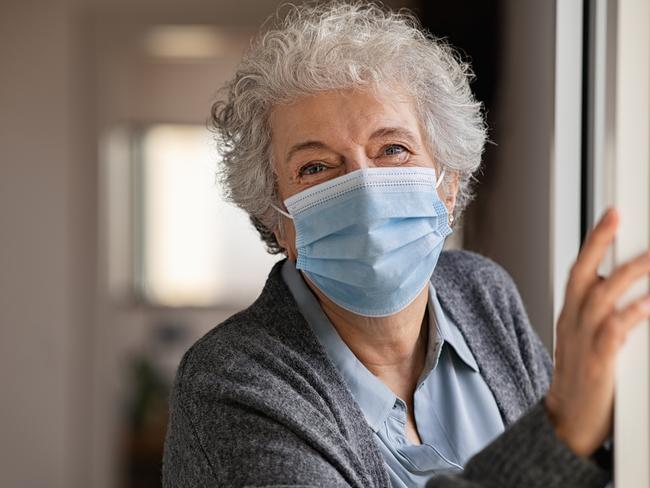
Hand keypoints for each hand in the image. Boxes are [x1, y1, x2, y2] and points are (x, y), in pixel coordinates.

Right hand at [544, 207, 649, 456]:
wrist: (568, 421)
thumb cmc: (582, 381)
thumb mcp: (584, 340)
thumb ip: (601, 314)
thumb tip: (625, 290)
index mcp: (570, 316)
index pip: (579, 271)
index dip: (594, 242)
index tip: (612, 216)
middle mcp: (573, 324)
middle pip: (582, 275)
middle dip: (599, 243)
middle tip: (618, 217)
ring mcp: (582, 342)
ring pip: (600, 299)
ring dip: (626, 275)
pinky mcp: (597, 364)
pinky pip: (613, 333)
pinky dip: (629, 315)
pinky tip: (647, 303)